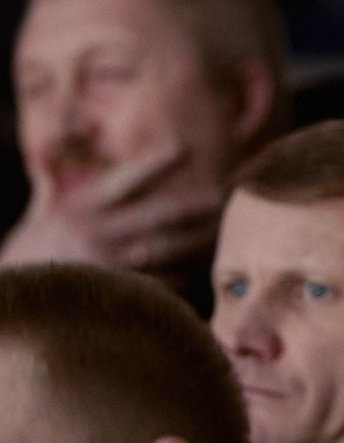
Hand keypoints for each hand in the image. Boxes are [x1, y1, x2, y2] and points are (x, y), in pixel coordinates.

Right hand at [1, 140, 227, 274]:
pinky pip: (159, 283)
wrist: (10, 297)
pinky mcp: (115, 292)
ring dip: (196, 241)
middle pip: (157, 213)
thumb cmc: (29, 251)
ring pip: (164, 249)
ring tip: (223, 232)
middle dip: (192, 203)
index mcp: (82, 208)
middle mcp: (96, 232)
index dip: (155, 163)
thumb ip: (50, 189)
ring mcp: (107, 264)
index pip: (125, 180)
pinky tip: (200, 272)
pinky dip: (181, 278)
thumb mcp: (40, 215)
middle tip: (222, 194)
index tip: (183, 146)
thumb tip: (44, 165)